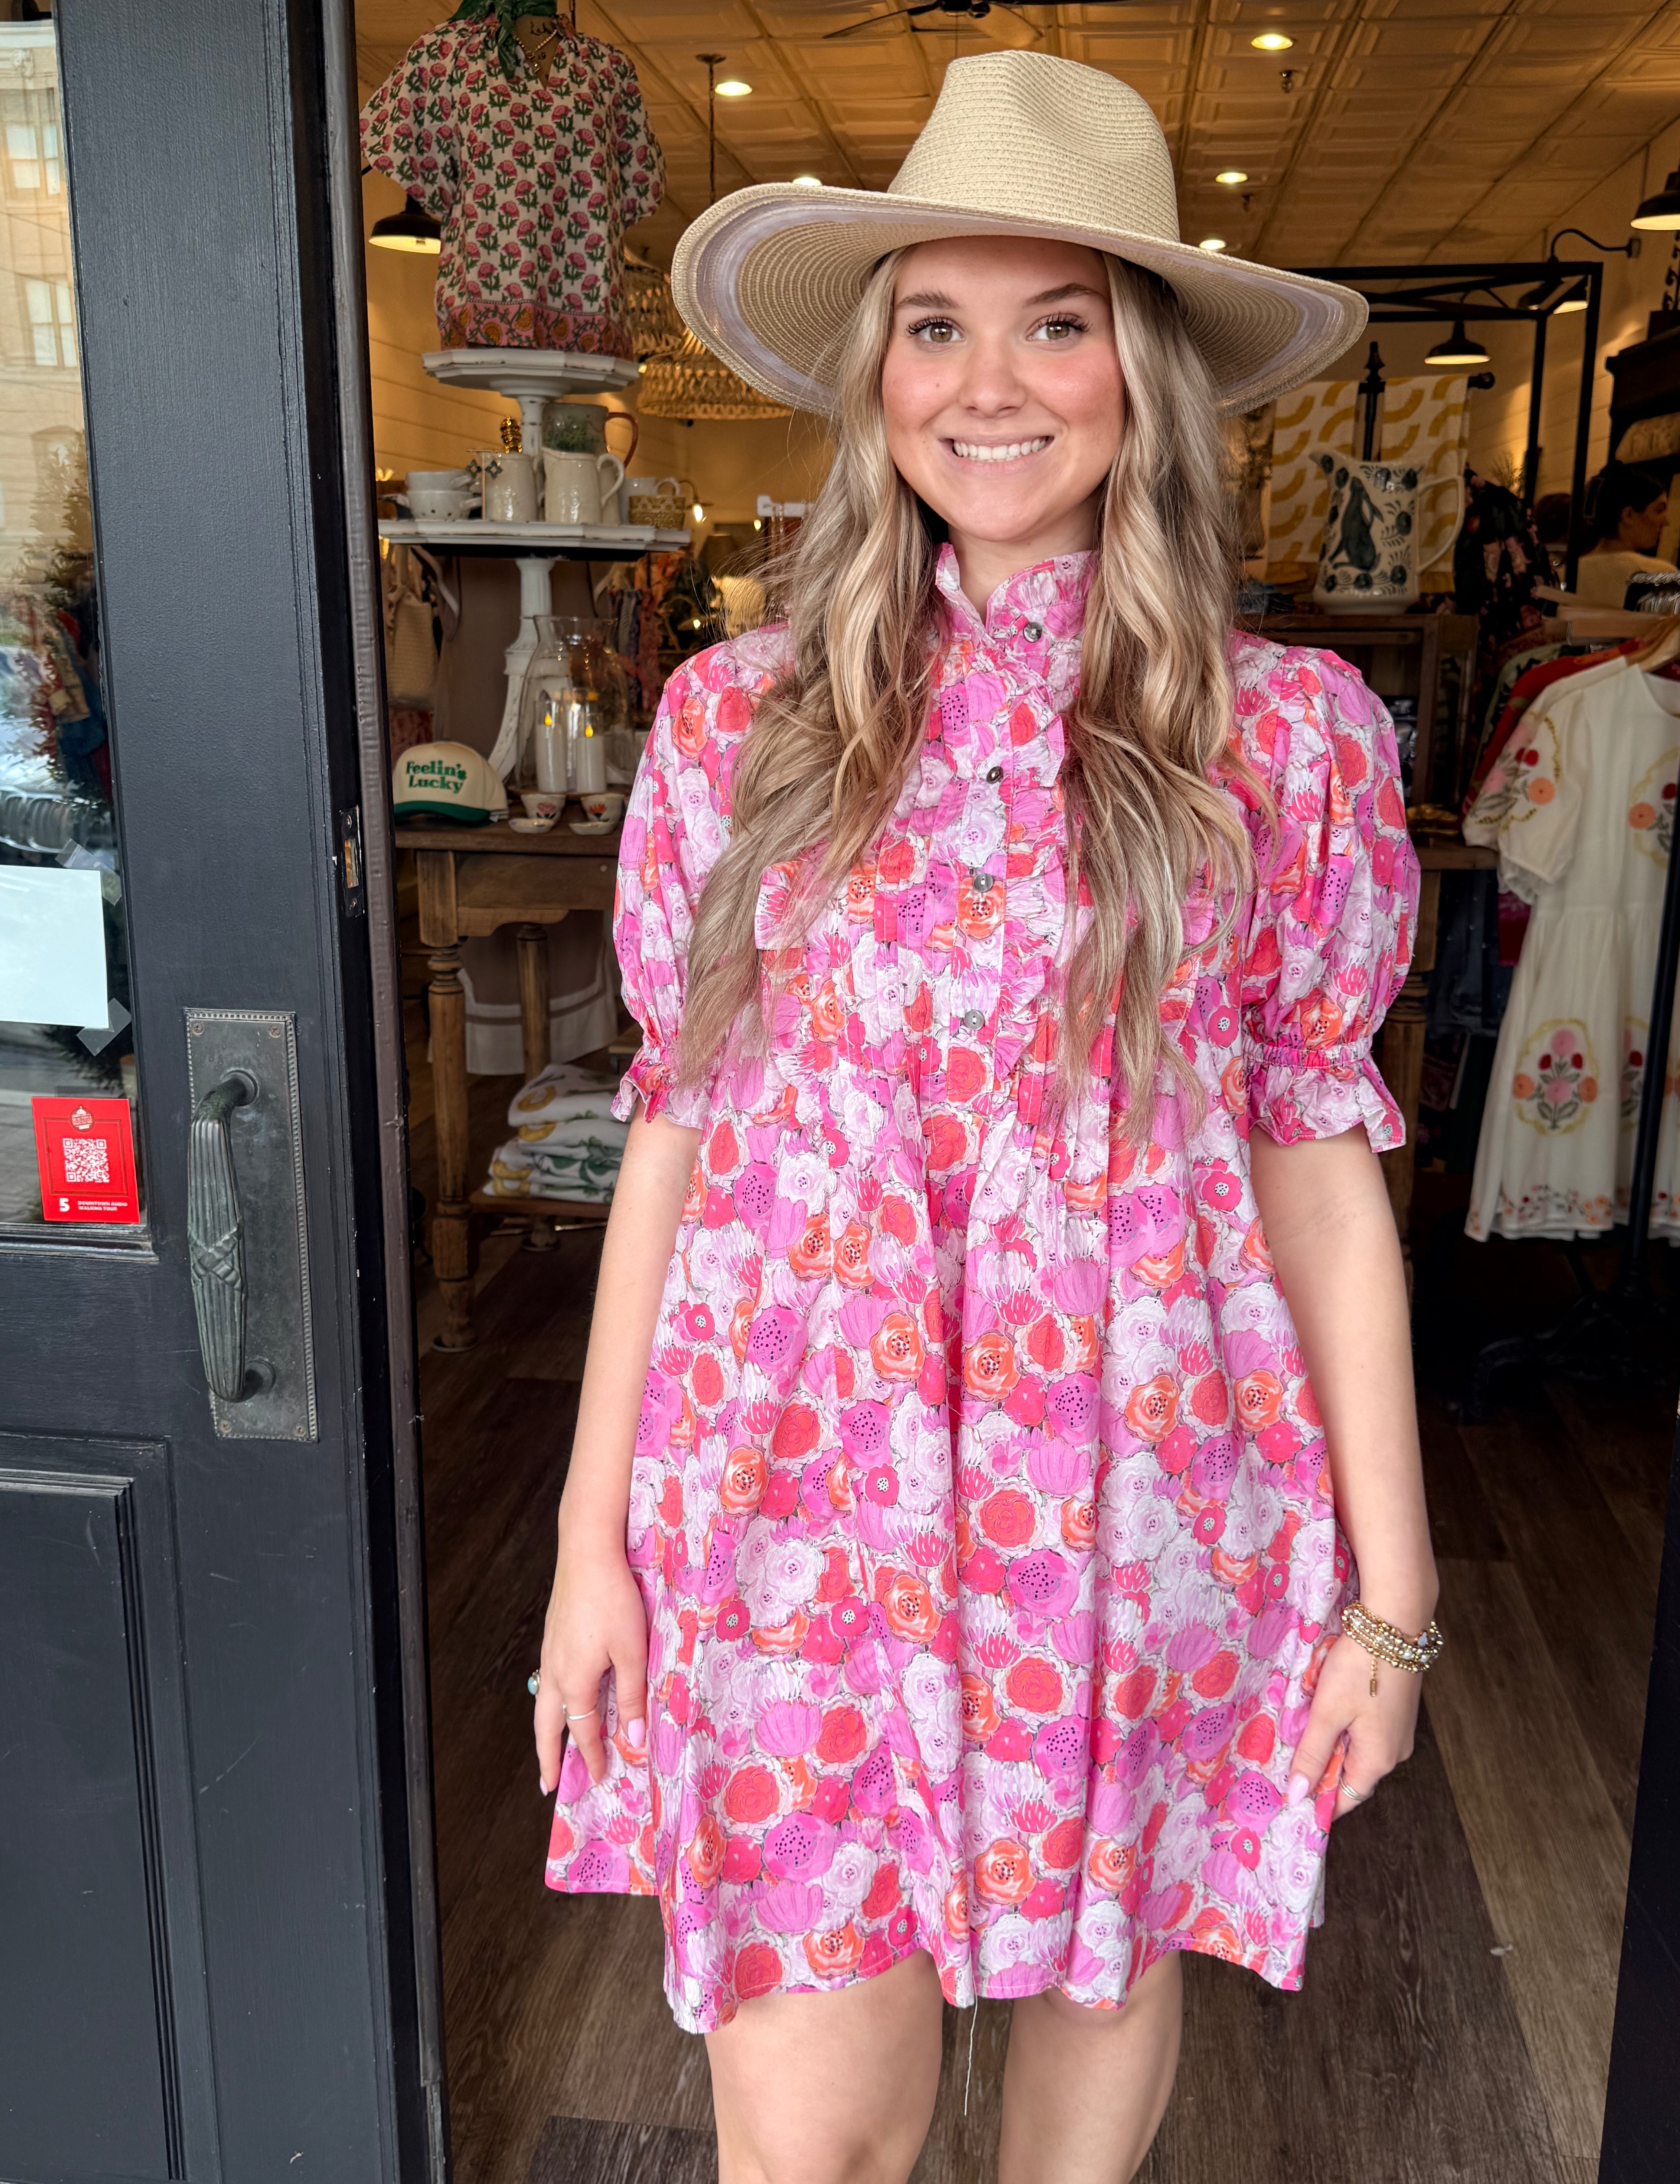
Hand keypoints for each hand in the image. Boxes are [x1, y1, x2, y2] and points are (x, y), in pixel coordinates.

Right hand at [534, 1514, 647, 1794]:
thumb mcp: (632, 1652)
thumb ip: (631, 1697)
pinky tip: (561, 1698)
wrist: (587, 1552)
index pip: (582, 1732)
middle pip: (546, 1725)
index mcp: (574, 1681)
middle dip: (548, 1757)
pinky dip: (551, 1703)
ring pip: (544, 1703)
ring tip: (550, 1748)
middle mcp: (555, 1671)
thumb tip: (633, 1739)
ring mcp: (550, 1651)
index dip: (592, 1757)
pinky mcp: (553, 1634)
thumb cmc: (613, 1600)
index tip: (598, 1779)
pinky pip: (548, 1681)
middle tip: (549, 1784)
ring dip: (546, 1731)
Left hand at [1286, 1631, 1420, 1820]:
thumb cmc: (1360, 1668)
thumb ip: (1313, 1754)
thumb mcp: (1327, 1712)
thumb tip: (1297, 1795)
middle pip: (1352, 1774)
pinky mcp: (1397, 1709)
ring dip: (1332, 1743)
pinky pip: (1367, 1730)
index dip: (1320, 1801)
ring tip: (1303, 1729)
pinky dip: (1345, 1726)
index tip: (1291, 1799)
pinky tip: (1326, 1709)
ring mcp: (1399, 1729)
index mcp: (1379, 1759)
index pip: (1347, 1798)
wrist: (1394, 1624)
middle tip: (1289, 1759)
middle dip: (1322, 1769)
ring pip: (1358, 1749)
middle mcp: (1395, 1751)